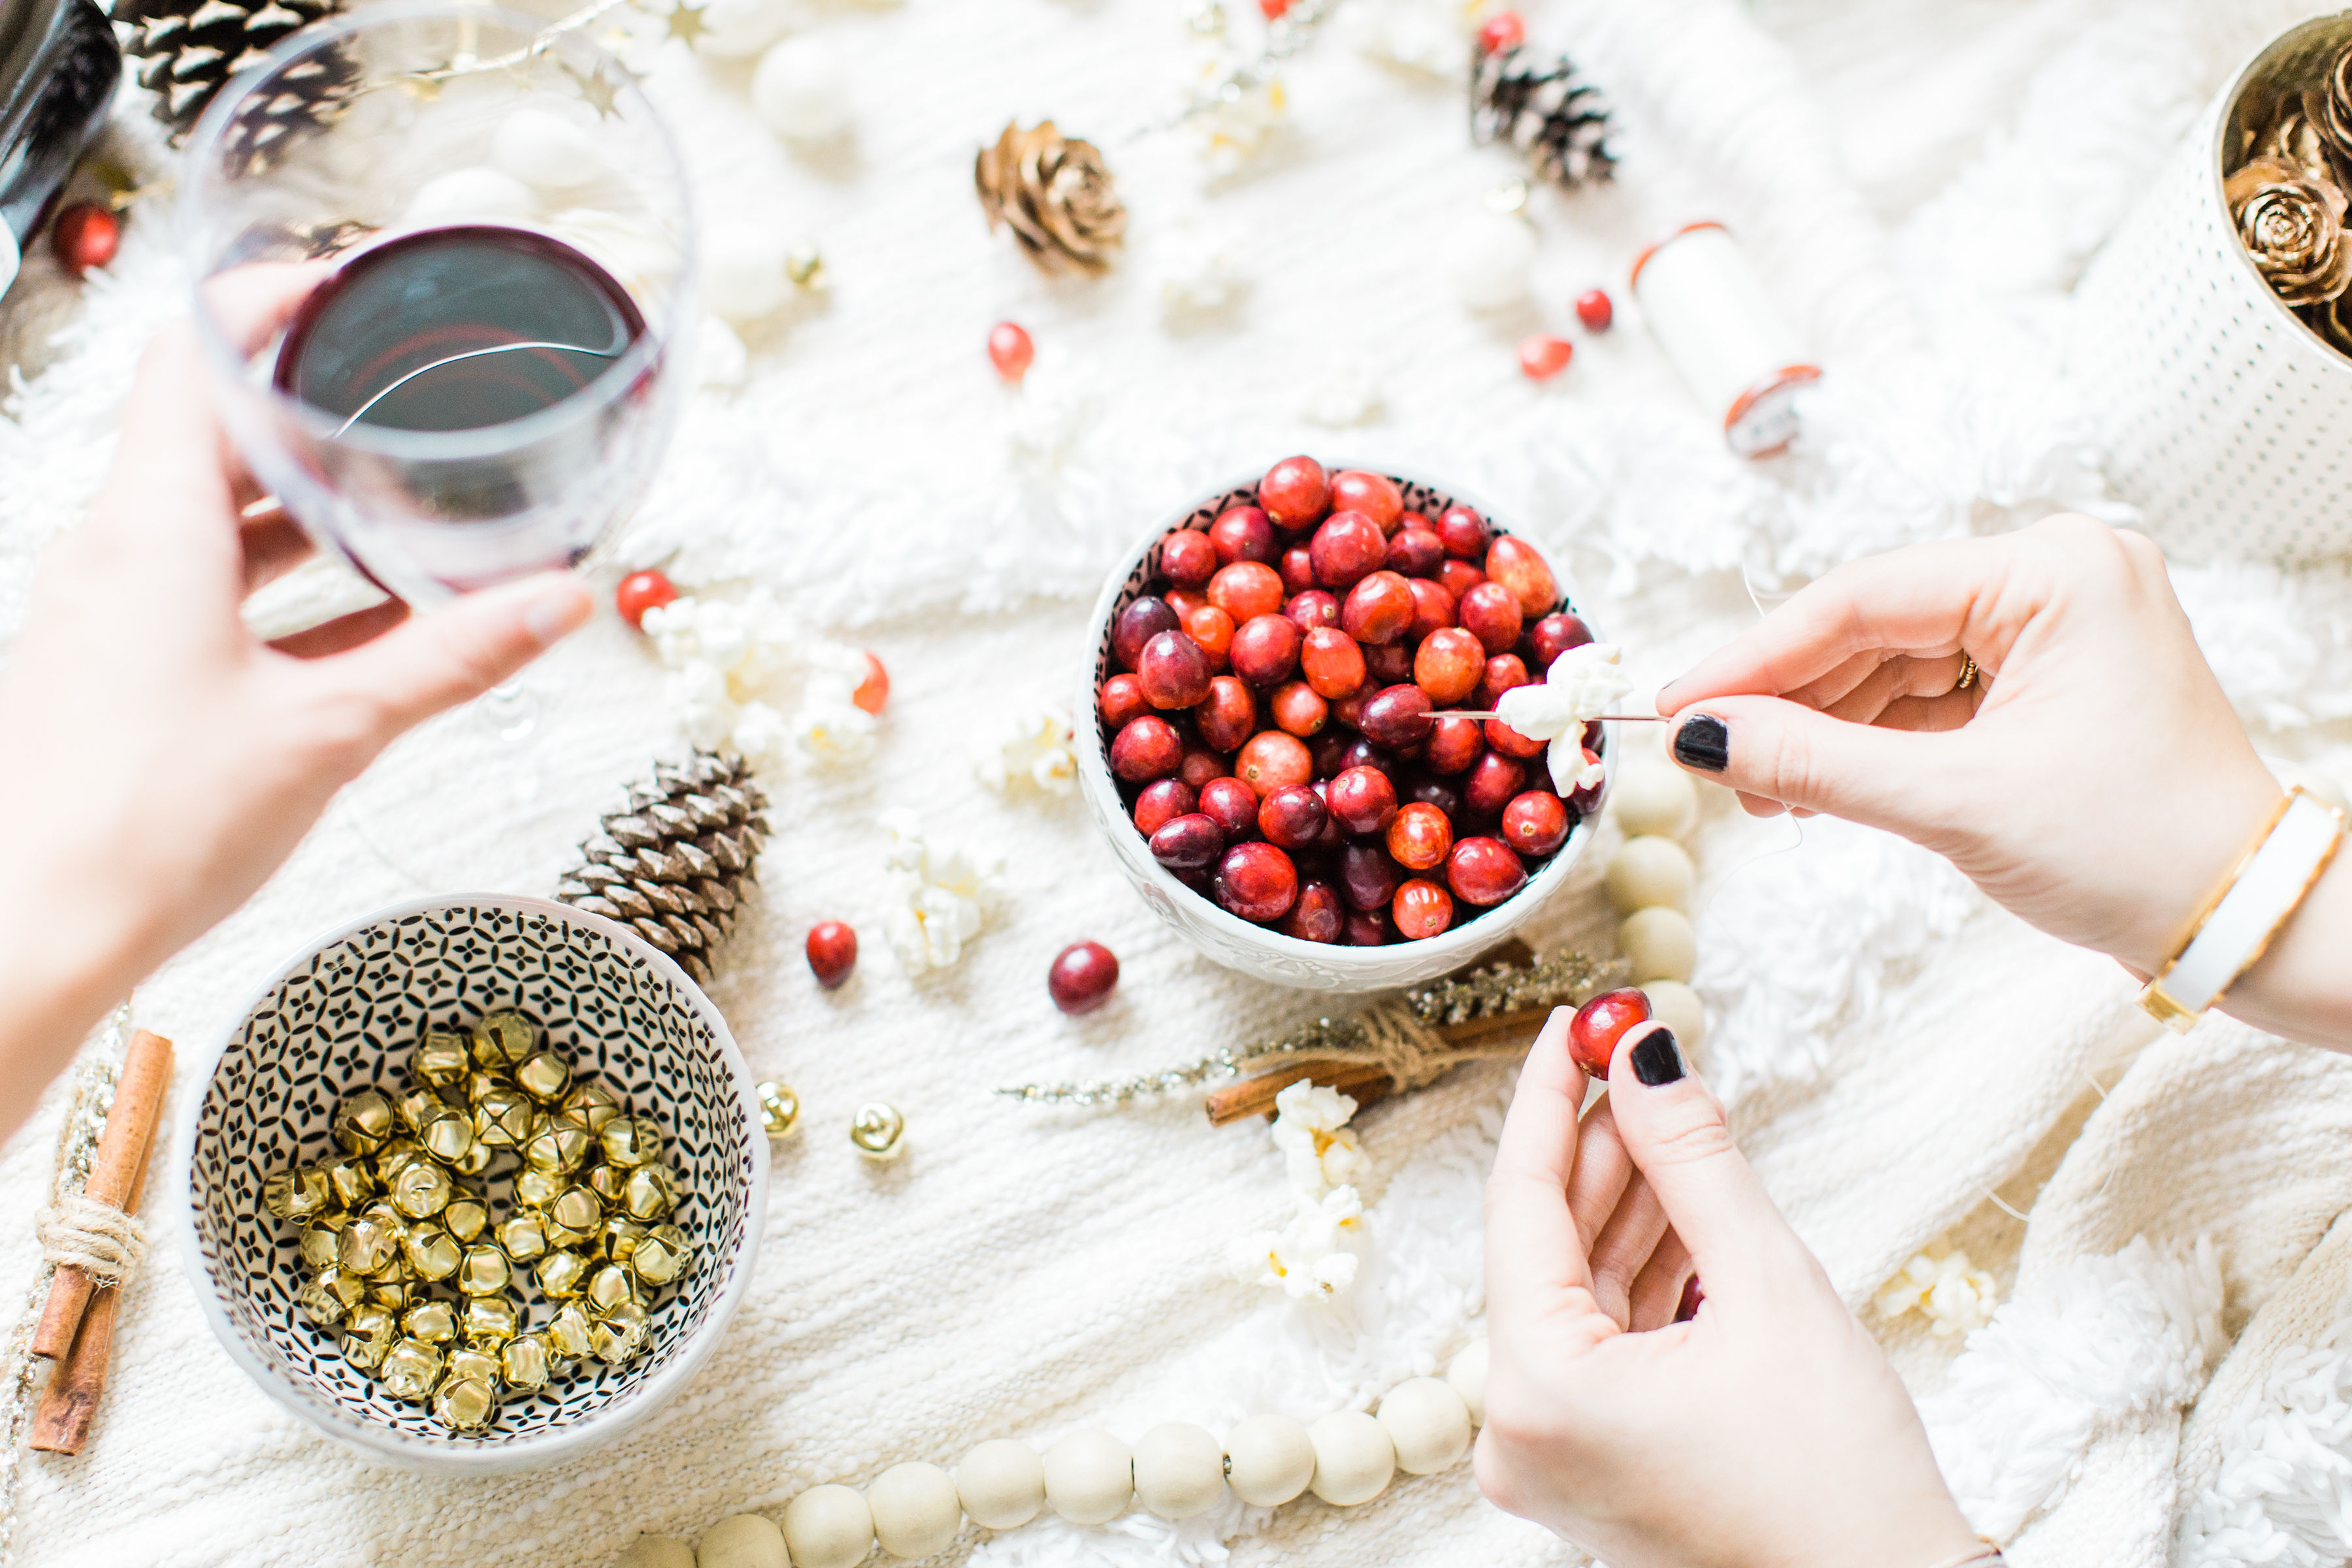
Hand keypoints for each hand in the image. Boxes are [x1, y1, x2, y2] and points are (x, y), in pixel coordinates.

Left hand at [0, 290, 593, 1136]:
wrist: (26, 938)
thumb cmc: (143, 829)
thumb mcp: (331, 730)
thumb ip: (451, 657)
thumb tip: (555, 603)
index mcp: (152, 530)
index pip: (196, 357)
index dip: (270, 302)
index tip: (349, 288)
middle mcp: (117, 554)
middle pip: (214, 434)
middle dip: (316, 415)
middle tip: (405, 400)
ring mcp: (112, 615)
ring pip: (214, 522)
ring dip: (307, 511)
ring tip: (405, 511)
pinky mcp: (118, 674)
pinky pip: (206, 597)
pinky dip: (284, 589)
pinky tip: (364, 624)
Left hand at [1478, 1011, 1978, 1567]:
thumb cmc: (1841, 1484)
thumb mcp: (1769, 1287)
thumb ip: (1693, 1159)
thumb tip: (1644, 1053)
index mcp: (1537, 1394)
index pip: (1519, 1205)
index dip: (1545, 1101)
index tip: (1571, 1024)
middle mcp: (1519, 1434)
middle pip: (1544, 1248)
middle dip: (1597, 1148)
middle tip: (1633, 1054)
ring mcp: (1553, 1456)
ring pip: (1576, 1292)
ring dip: (1626, 1206)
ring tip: (1671, 1120)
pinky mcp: (1593, 1466)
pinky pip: (1601, 1343)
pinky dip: (1640, 1275)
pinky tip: (1682, 1208)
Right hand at [1655, 516, 2282, 979]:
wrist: (2245, 921)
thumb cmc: (2141, 850)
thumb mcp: (1956, 804)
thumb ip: (1815, 763)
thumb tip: (1703, 738)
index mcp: (2056, 571)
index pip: (1864, 598)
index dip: (1757, 657)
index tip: (1679, 707)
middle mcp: (2058, 579)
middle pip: (1873, 628)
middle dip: (1787, 700)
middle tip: (1703, 756)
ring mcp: (2055, 630)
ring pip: (1892, 666)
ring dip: (1820, 728)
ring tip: (1754, 790)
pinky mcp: (2047, 682)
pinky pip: (1929, 698)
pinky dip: (1868, 743)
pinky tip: (1809, 786)